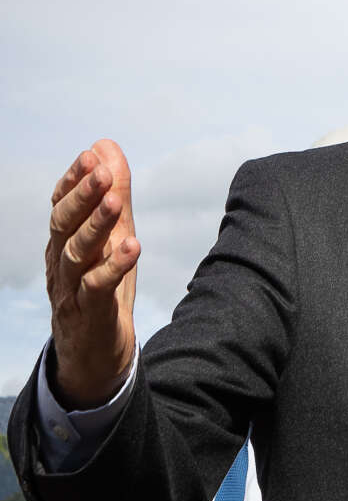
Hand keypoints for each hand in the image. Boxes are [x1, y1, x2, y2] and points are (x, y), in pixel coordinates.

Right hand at [45, 140, 139, 408]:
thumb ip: (112, 195)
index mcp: (63, 242)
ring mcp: (71, 289)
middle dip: (82, 196)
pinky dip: (114, 266)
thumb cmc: (101, 287)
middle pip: (65, 225)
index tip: (90, 156)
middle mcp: (61, 262)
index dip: (74, 181)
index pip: (62, 206)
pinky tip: (132, 247)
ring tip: (114, 202)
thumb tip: (106, 147)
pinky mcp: (89, 313)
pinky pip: (97, 287)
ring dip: (95, 226)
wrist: (94, 352)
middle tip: (101, 171)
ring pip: (77, 253)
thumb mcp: (111, 236)